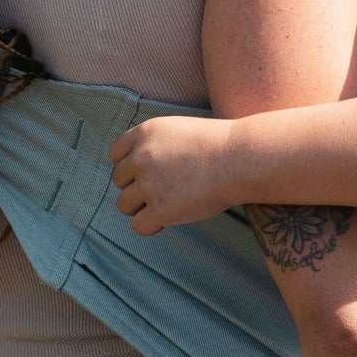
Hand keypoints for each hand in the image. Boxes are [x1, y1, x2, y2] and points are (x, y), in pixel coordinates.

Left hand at [110, 116, 243, 235]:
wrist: (240, 159)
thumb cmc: (219, 145)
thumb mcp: (179, 130)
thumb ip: (155, 145)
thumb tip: (139, 168)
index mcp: (145, 133)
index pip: (116, 154)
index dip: (129, 166)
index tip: (146, 173)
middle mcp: (141, 157)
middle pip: (119, 180)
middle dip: (137, 187)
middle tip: (164, 190)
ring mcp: (149, 184)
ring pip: (124, 204)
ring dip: (141, 207)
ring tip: (166, 204)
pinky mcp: (161, 209)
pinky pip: (138, 226)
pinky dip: (151, 226)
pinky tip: (167, 220)